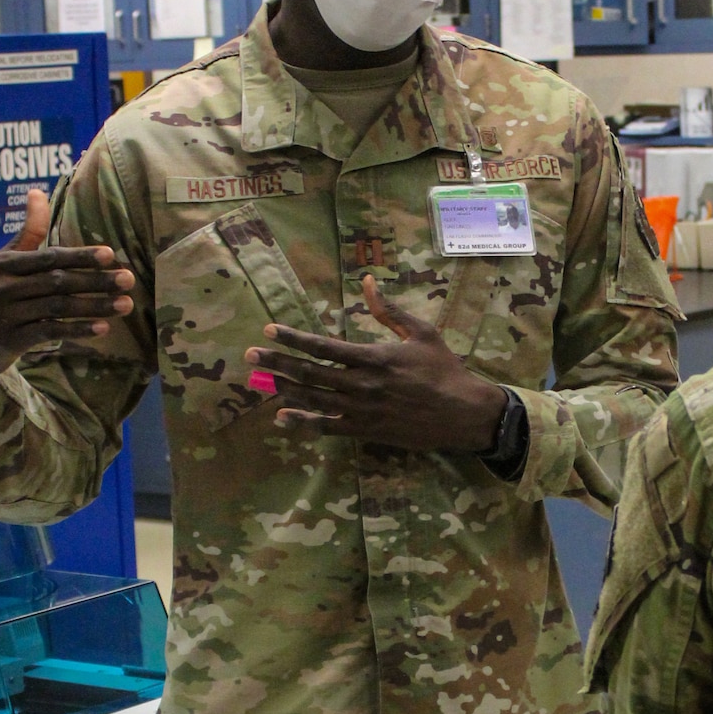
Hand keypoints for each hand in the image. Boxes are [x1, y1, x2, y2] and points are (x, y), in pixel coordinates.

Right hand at [0, 188, 135, 409]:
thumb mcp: (1, 263)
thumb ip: (27, 234)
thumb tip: (37, 191)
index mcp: (2, 264)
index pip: (48, 257)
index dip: (80, 256)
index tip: (110, 254)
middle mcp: (1, 286)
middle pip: (57, 282)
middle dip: (95, 280)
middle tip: (128, 279)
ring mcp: (5, 314)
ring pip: (58, 307)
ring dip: (94, 305)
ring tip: (126, 304)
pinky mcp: (10, 340)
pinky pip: (50, 332)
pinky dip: (78, 330)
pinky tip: (103, 328)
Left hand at [245, 275, 506, 452]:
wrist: (463, 414)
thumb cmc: (444, 369)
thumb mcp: (421, 332)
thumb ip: (389, 310)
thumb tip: (367, 282)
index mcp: (374, 357)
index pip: (324, 347)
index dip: (293, 339)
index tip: (270, 330)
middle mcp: (363, 384)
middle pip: (310, 374)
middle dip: (277, 364)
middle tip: (249, 357)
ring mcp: (362, 410)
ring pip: (314, 400)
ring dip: (284, 390)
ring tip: (260, 383)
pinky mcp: (366, 431)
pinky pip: (328, 427)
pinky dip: (304, 422)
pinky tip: (283, 418)